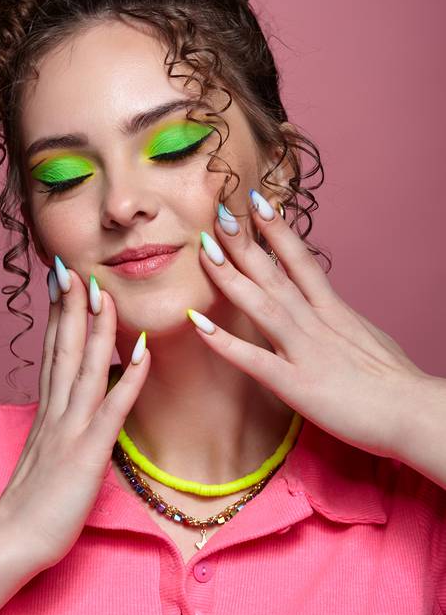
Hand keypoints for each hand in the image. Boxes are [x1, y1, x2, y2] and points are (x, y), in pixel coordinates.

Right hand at [0, 262, 149, 573]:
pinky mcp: (87, 453)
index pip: (53, 350)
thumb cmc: (31, 503)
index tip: (62, 278)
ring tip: (103, 290)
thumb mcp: (44, 453)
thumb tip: (67, 402)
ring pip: (85, 367)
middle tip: (74, 265)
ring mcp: (70, 429)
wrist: (11, 541)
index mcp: (48, 410)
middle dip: (70, 305)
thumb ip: (56, 423)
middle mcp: (57, 411)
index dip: (58, 312)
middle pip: (63, 347)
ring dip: (96, 327)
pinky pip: (112, 409)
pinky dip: (128, 377)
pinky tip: (141, 350)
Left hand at [188, 190, 429, 459]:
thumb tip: (333, 311)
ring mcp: (306, 352)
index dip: (278, 230)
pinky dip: (225, 342)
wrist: (416, 413)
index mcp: (333, 312)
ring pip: (262, 306)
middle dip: (245, 242)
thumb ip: (343, 322)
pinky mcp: (298, 386)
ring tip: (204, 249)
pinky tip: (198, 325)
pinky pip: (255, 361)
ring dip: (231, 277)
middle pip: (275, 274)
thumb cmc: (397, 382)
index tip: (257, 202)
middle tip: (220, 210)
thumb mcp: (368, 338)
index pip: (301, 262)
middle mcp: (316, 323)